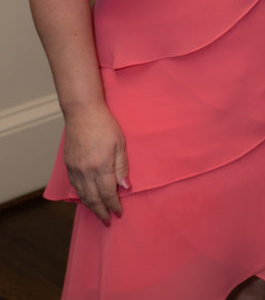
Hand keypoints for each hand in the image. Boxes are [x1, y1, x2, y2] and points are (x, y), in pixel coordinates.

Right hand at [63, 102, 128, 224]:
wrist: (82, 113)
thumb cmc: (104, 125)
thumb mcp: (119, 144)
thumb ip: (122, 167)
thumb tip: (125, 187)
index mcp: (101, 166)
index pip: (107, 194)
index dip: (113, 205)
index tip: (119, 213)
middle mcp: (86, 171)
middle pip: (93, 199)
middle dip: (101, 212)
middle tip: (107, 222)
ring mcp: (75, 169)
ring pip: (82, 195)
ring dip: (91, 206)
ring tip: (98, 214)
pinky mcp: (69, 165)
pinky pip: (74, 186)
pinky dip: (81, 196)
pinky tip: (86, 198)